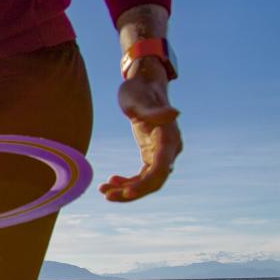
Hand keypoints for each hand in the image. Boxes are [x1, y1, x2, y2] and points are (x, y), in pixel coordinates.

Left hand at [99, 66, 182, 201]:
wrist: (143, 83)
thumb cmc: (139, 90)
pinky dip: (129, 181)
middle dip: (132, 192)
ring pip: (148, 181)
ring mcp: (162, 152)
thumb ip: (153, 110)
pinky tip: (112, 180)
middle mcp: (169, 149)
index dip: (145, 183)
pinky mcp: (152, 153)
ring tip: (104, 190)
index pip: (160, 168)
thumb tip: (175, 112)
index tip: (126, 192)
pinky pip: (143, 175)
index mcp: (168, 138)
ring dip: (127, 189)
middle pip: (155, 180)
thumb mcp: (139, 100)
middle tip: (106, 195)